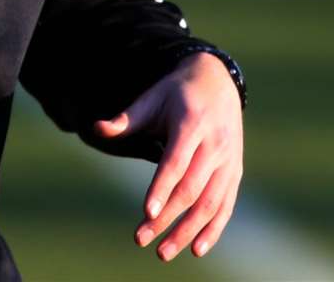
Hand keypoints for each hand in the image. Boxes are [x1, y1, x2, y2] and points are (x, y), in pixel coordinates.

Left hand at [94, 53, 243, 261]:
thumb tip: (98, 128)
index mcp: (191, 123)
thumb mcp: (152, 97)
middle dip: (167, 218)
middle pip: (191, 188)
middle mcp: (214, 144)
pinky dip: (214, 229)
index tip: (146, 213)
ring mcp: (228, 160)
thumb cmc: (176, 93)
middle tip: (141, 239)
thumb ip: (127, 118)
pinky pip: (226, 205)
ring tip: (163, 252)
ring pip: (210, 203)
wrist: (217, 81)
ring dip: (188, 231)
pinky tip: (196, 249)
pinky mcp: (235, 172)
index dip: (161, 188)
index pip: (176, 162)